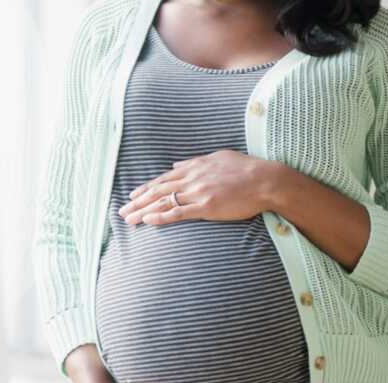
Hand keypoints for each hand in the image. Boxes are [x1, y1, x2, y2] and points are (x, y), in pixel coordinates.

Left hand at [118, 150, 278, 225]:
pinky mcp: (206, 206)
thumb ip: (195, 161)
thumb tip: (176, 164)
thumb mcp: (218, 157)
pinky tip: (148, 221)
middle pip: (158, 191)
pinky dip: (161, 216)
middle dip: (137, 201)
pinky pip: (178, 213)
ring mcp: (198, 192)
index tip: (133, 196)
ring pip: (163, 201)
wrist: (265, 180)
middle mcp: (192, 178)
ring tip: (128, 219)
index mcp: (194, 166)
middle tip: (122, 211)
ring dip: (143, 211)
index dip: (146, 188)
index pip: (163, 179)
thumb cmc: (246, 169)